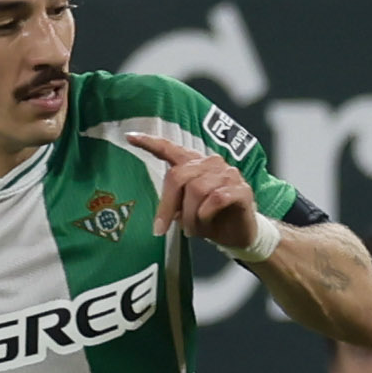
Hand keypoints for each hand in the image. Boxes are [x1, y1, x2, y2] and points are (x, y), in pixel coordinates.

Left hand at [126, 132, 263, 258]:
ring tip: (193, 230)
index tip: (130, 137)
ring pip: (198, 189)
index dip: (150, 143)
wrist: (240, 234)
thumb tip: (163, 211)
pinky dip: (206, 215)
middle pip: (179, 176)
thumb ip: (174, 201)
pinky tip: (206, 224)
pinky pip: (217, 199)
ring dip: (190, 216)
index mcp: (194, 164)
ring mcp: (228, 174)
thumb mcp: (186, 210)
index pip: (170, 149)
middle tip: (162, 228)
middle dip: (168, 206)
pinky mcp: (242, 189)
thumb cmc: (211, 219)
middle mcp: (211, 163)